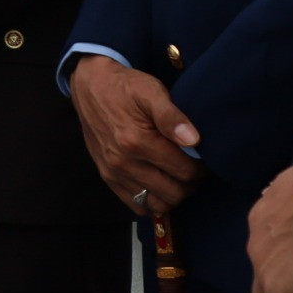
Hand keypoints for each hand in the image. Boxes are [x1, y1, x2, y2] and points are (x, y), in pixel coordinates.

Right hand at [69, 54, 200, 213]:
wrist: (90, 86)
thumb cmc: (125, 87)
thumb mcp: (151, 90)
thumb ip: (171, 116)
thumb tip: (194, 140)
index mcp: (137, 141)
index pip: (184, 172)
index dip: (200, 168)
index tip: (202, 158)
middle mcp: (123, 162)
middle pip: (173, 193)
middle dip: (190, 184)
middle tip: (193, 167)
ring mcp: (113, 173)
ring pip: (157, 205)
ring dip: (173, 195)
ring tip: (177, 176)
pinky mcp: (107, 177)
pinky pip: (136, 205)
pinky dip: (152, 201)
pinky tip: (159, 184)